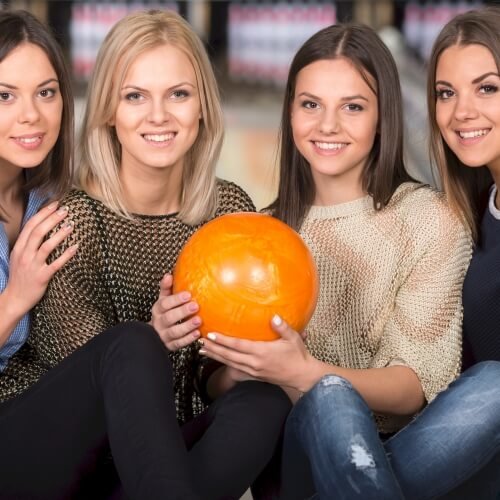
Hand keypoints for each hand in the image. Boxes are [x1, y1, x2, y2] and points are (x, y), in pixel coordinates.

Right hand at [4, 201, 76, 318]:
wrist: (15, 298)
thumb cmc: (20, 276)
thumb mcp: (18, 256)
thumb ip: (27, 243)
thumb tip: (40, 227)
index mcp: (19, 248)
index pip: (30, 226)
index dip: (43, 213)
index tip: (54, 204)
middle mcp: (25, 254)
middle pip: (39, 232)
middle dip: (52, 219)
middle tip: (66, 210)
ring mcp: (33, 266)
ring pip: (47, 246)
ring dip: (60, 234)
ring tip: (71, 225)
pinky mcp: (42, 277)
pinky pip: (56, 264)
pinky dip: (66, 255)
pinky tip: (76, 247)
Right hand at [149, 274, 200, 350]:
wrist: (154, 335)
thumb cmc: (163, 314)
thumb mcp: (163, 300)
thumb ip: (166, 288)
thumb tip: (168, 275)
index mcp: (158, 310)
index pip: (165, 304)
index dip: (176, 299)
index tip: (188, 294)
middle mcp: (159, 322)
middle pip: (169, 318)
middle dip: (183, 312)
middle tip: (195, 306)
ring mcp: (164, 335)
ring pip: (174, 332)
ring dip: (187, 326)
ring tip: (198, 320)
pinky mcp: (170, 346)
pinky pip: (179, 343)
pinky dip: (188, 339)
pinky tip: (197, 334)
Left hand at [200, 315, 311, 388]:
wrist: (302, 376)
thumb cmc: (298, 355)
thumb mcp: (293, 338)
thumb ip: (283, 327)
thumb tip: (274, 317)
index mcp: (262, 352)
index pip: (238, 346)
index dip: (223, 341)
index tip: (211, 335)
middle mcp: (255, 363)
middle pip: (229, 356)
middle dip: (213, 349)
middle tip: (199, 341)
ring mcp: (254, 371)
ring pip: (230, 364)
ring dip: (216, 356)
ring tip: (203, 350)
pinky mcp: (254, 375)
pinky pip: (236, 369)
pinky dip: (224, 363)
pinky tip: (218, 358)